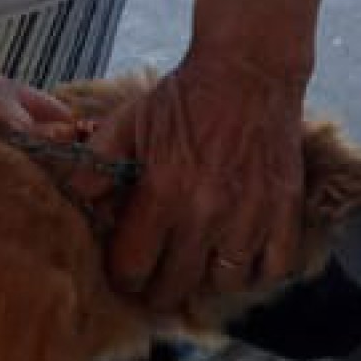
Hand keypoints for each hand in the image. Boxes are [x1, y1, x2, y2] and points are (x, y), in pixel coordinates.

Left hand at [100, 49, 305, 309]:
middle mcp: (206, 213)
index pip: (133, 267)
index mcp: (162, 193)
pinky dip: (257, 271)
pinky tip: (241, 257)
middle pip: (175, 286)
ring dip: (208, 279)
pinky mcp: (285, 209)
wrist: (249, 69)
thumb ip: (95, 166)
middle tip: (155, 284)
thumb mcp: (126, 123)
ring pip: (225, 284)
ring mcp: (250, 215)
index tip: (125, 272)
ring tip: (199, 265)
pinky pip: (274, 268)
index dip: (124, 276)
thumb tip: (74, 204)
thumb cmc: (184, 98)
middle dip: (159, 291)